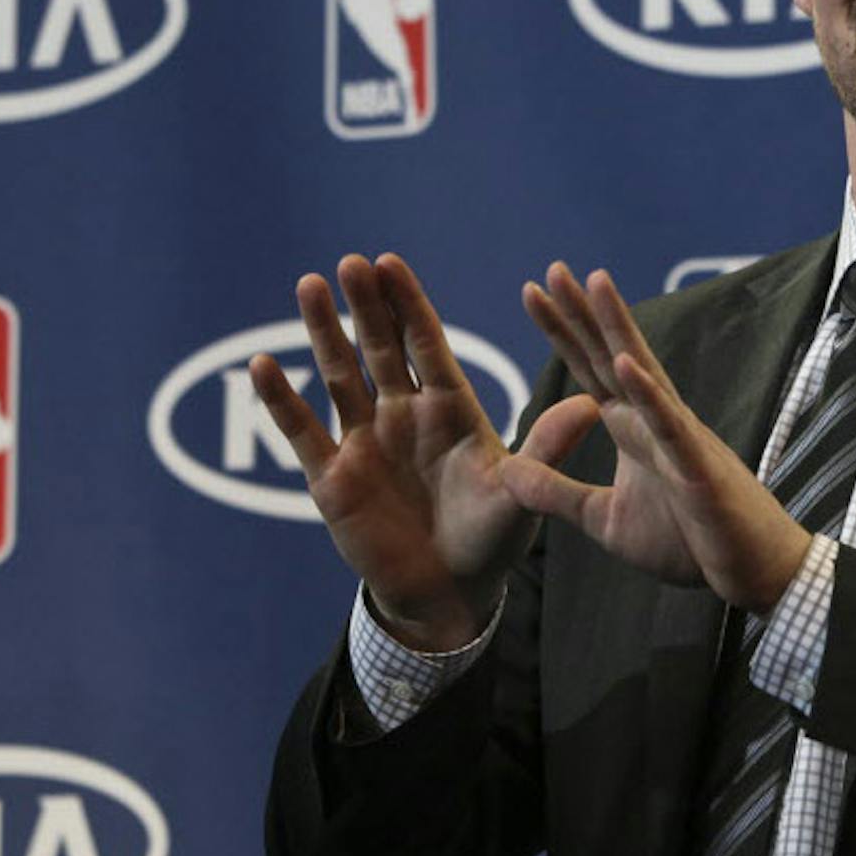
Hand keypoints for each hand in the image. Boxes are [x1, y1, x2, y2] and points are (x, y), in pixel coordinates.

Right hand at [249, 253, 584, 651]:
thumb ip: (547, 448)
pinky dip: (282, 400)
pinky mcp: (332, 478)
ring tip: (309, 285)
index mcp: (449, 409)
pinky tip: (263, 364)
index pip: (426, 344)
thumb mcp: (521, 493)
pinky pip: (303, 432)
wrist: (451, 594)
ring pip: (339, 376)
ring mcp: (364, 442)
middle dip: (366, 306)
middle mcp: (403, 414)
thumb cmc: (493, 538)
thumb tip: (591, 406)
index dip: (408, 305)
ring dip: (323, 333)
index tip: (390, 263)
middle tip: (350, 262)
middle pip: (380, 348)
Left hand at [503, 263, 811, 612]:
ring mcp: (679, 438)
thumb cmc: (690, 543)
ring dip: (620, 329)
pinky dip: (648, 395)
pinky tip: (627, 364)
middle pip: (612, 356)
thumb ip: (557, 494)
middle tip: (554, 268)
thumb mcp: (605, 521)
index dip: (563, 333)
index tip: (533, 291)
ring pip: (644, 373)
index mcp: (633, 431)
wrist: (752, 572)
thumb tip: (507, 471)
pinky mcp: (698, 468)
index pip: (590, 370)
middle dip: (583, 314)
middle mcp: (655, 422)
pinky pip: (670, 426)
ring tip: (595, 284)